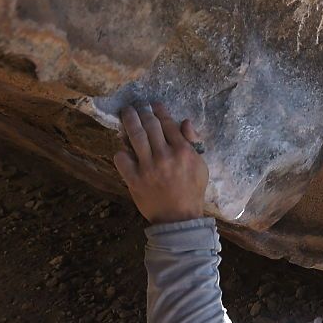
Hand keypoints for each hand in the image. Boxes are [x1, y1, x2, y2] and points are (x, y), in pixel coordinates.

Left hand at [114, 102, 208, 224]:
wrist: (179, 218)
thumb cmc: (192, 191)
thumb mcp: (201, 166)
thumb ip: (192, 143)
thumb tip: (185, 122)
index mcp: (183, 151)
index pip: (168, 124)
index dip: (159, 111)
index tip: (154, 104)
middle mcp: (164, 156)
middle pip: (150, 126)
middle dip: (142, 112)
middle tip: (137, 105)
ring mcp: (148, 167)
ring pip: (135, 137)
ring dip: (130, 121)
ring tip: (126, 112)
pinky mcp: (134, 179)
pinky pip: (122, 160)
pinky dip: (121, 152)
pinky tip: (123, 148)